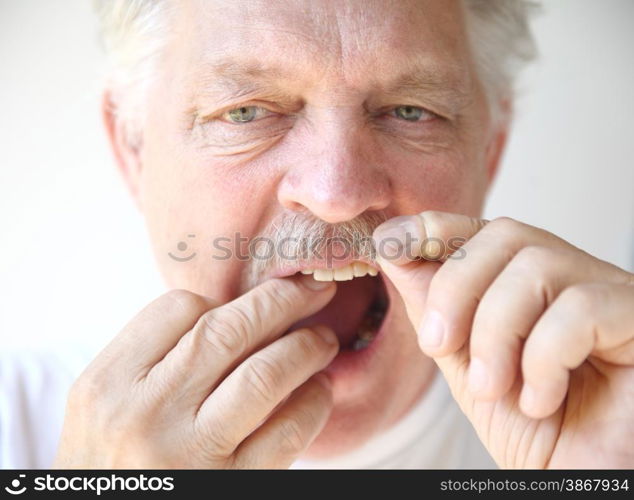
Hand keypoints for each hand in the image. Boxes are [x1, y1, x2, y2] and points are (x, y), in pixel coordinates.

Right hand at [54, 275, 337, 467]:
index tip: (246, 309)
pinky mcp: (231, 485)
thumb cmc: (112, 459)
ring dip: (305, 349)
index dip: (223, 300)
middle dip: (281, 300)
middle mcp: (145, 414)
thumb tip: (234, 312)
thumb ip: (153, 357)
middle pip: (228, 332)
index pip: (178, 308)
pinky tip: (320, 390)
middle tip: (313, 289)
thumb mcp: (105, 403)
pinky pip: (285, 433)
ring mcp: (189, 453)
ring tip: (324, 339)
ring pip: (263, 377)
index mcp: (108, 383)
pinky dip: (312, 403)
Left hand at [373, 211, 633, 467]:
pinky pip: (583, 308)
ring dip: (495, 334)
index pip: (483, 230)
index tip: (389, 244)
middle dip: (455, 289)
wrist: (585, 481)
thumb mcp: (464, 365)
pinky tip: (541, 399)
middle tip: (437, 345)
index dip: (433, 227)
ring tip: (492, 387)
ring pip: (537, 267)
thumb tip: (394, 248)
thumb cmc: (534, 430)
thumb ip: (435, 308)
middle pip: (506, 235)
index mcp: (529, 283)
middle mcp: (572, 277)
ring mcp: (610, 293)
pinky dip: (544, 358)